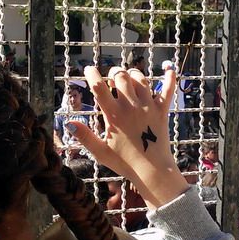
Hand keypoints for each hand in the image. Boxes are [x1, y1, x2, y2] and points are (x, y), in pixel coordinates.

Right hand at [67, 65, 189, 208]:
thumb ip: (85, 137)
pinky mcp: (162, 110)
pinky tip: (169, 69)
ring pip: (140, 79)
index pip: (99, 87)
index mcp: (114, 116)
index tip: (88, 69)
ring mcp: (148, 106)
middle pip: (120, 76)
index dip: (92, 74)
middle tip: (111, 78)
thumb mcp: (100, 152)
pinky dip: (169, 78)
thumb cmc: (125, 162)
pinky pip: (168, 89)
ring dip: (132, 74)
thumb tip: (68, 124)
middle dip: (113, 72)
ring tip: (128, 77)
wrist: (152, 170)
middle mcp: (131, 107)